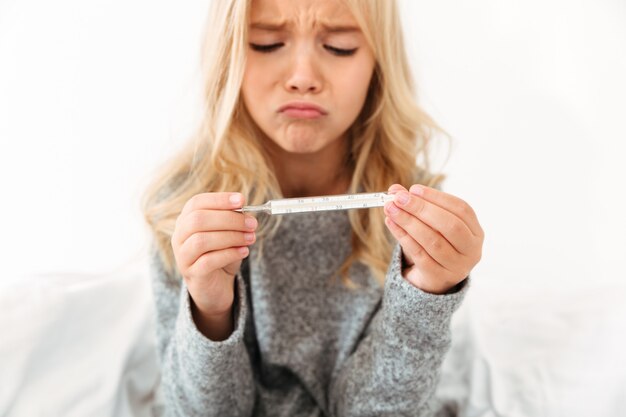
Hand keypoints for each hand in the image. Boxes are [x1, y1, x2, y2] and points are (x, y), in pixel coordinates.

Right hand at [171, 192, 257, 317]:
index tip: (242, 200)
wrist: (216, 286)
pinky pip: (208, 261)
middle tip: (252, 223)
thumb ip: (234, 221)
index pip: (196, 203)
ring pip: (201, 240)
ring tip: (250, 238)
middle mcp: (179, 236)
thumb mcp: (229, 234)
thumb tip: (246, 212)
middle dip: (229, 219)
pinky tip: (244, 251)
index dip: (219, 199)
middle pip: (198, 220)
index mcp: (186, 220)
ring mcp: (183, 256)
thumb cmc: (221, 254)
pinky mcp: (192, 274)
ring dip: (231, 236)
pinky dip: (229, 254)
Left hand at [384, 184, 483, 293]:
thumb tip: (395, 190)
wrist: (433, 277)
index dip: (437, 197)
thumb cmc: (435, 242)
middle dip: (422, 209)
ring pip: (433, 241)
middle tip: (399, 198)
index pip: (461, 209)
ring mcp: (457, 266)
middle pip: (450, 226)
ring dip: (409, 222)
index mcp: (475, 232)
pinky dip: (403, 237)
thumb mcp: (430, 223)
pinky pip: (419, 255)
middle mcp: (471, 250)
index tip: (414, 189)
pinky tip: (392, 224)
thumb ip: (416, 204)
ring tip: (391, 209)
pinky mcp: (439, 277)